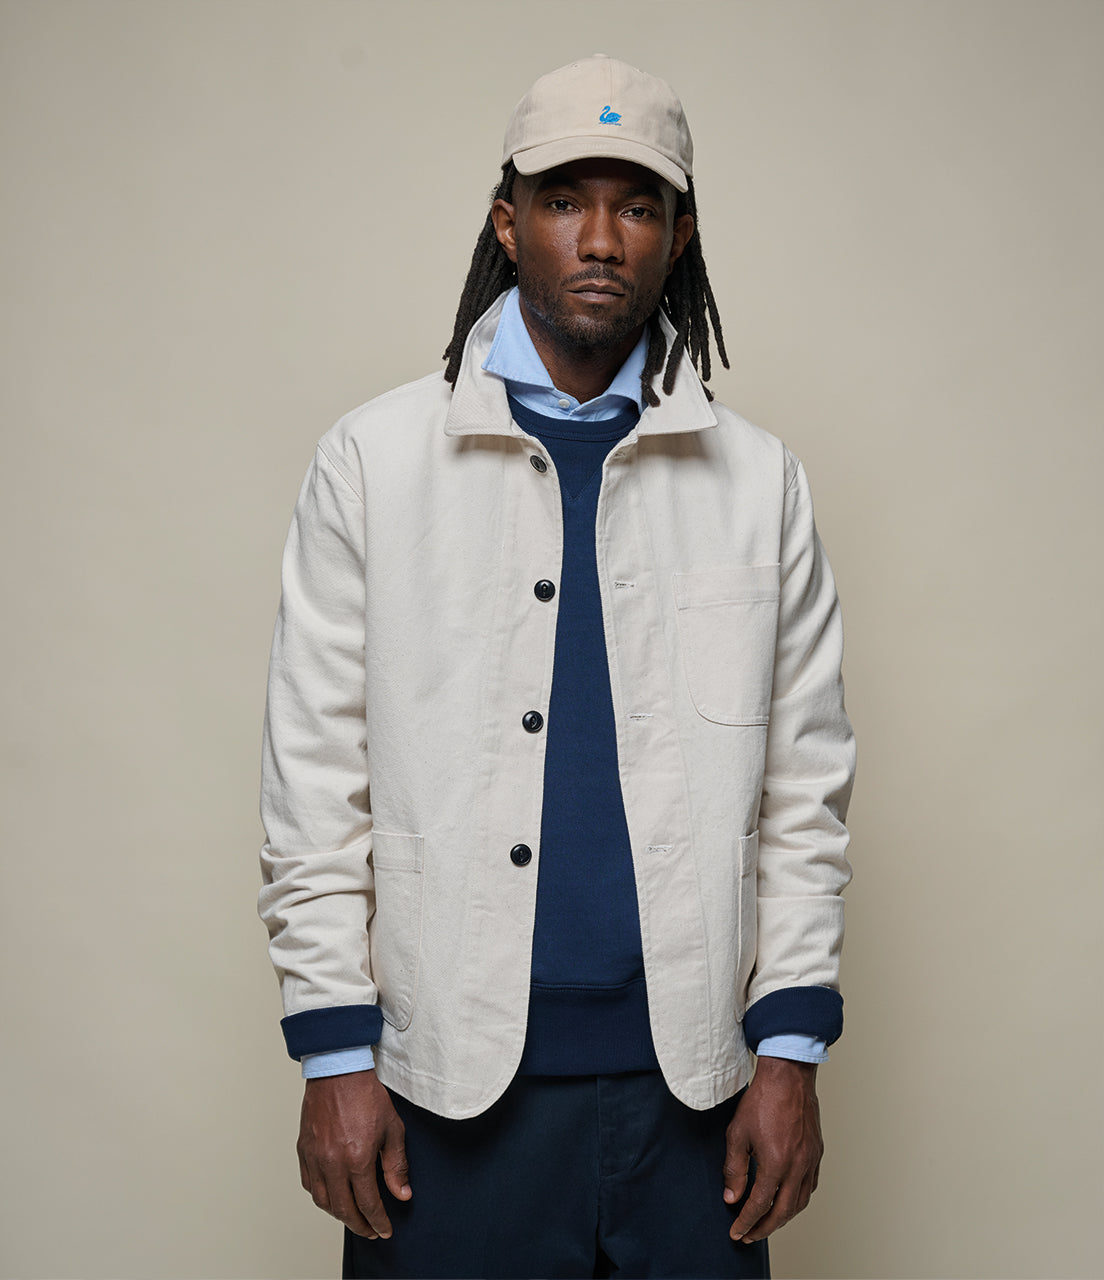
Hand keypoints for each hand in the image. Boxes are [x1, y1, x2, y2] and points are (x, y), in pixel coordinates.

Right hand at [297, 1069, 411, 1238]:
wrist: (339, 1070)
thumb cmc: (366, 1095)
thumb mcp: (392, 1128)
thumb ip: (397, 1165)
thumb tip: (402, 1193)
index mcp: (357, 1158)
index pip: (368, 1203)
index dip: (378, 1221)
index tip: (385, 1229)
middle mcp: (333, 1162)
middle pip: (344, 1210)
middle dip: (360, 1225)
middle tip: (371, 1230)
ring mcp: (315, 1157)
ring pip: (323, 1201)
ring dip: (339, 1215)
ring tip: (353, 1217)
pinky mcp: (304, 1150)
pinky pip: (309, 1184)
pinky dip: (321, 1197)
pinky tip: (332, 1197)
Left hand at [723, 1056, 822, 1242]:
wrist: (788, 1076)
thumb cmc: (762, 1099)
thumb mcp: (737, 1133)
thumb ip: (734, 1169)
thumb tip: (732, 1197)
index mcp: (776, 1163)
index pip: (760, 1205)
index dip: (746, 1222)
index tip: (737, 1232)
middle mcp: (797, 1167)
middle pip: (782, 1212)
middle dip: (764, 1228)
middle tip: (750, 1235)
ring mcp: (810, 1161)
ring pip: (800, 1203)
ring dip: (783, 1218)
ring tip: (766, 1222)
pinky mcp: (817, 1153)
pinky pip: (810, 1187)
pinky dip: (797, 1200)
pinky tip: (787, 1200)